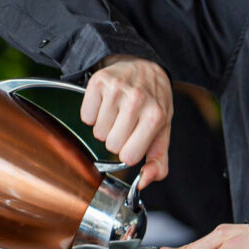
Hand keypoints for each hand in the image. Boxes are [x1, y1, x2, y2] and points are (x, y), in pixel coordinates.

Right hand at [81, 55, 172, 188]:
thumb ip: (158, 162)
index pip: (128, 156)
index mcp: (155, 116)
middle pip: (110, 145)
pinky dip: (93, 114)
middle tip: (126, 123)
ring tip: (117, 112)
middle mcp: (137, 100)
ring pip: (97, 132)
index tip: (135, 140)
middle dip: (117, 139)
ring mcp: (117, 89)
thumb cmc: (153, 103)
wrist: (145, 67)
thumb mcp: (163, 132)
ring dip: (105, 127)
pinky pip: (86, 117)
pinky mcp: (99, 82)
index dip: (129, 152)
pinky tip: (106, 104)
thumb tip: (144, 182)